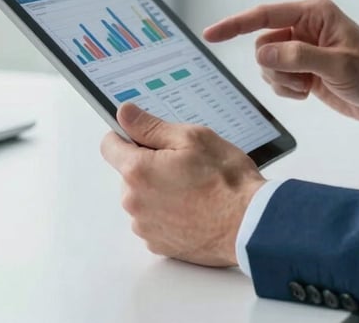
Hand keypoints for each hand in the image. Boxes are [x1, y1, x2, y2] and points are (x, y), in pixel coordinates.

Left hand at [100, 103, 263, 266]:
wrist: (249, 224)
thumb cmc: (225, 179)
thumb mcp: (192, 138)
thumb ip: (152, 126)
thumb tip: (125, 113)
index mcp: (138, 171)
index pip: (109, 145)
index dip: (127, 135)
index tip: (144, 134)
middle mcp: (134, 202)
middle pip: (129, 173)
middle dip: (151, 164)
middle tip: (186, 161)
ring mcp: (145, 227)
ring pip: (144, 197)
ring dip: (160, 189)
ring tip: (195, 186)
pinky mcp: (159, 245)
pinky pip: (156, 220)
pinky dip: (170, 212)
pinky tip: (196, 206)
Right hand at [204, 0, 358, 130]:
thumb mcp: (337, 64)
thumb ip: (298, 57)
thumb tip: (263, 54)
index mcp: (314, 13)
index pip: (265, 15)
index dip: (235, 24)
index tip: (211, 34)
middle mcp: (305, 27)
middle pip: (264, 44)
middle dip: (275, 67)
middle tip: (300, 79)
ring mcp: (303, 50)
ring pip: (268, 65)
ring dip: (282, 81)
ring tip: (308, 86)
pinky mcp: (303, 70)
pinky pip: (277, 79)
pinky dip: (287, 89)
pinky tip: (309, 91)